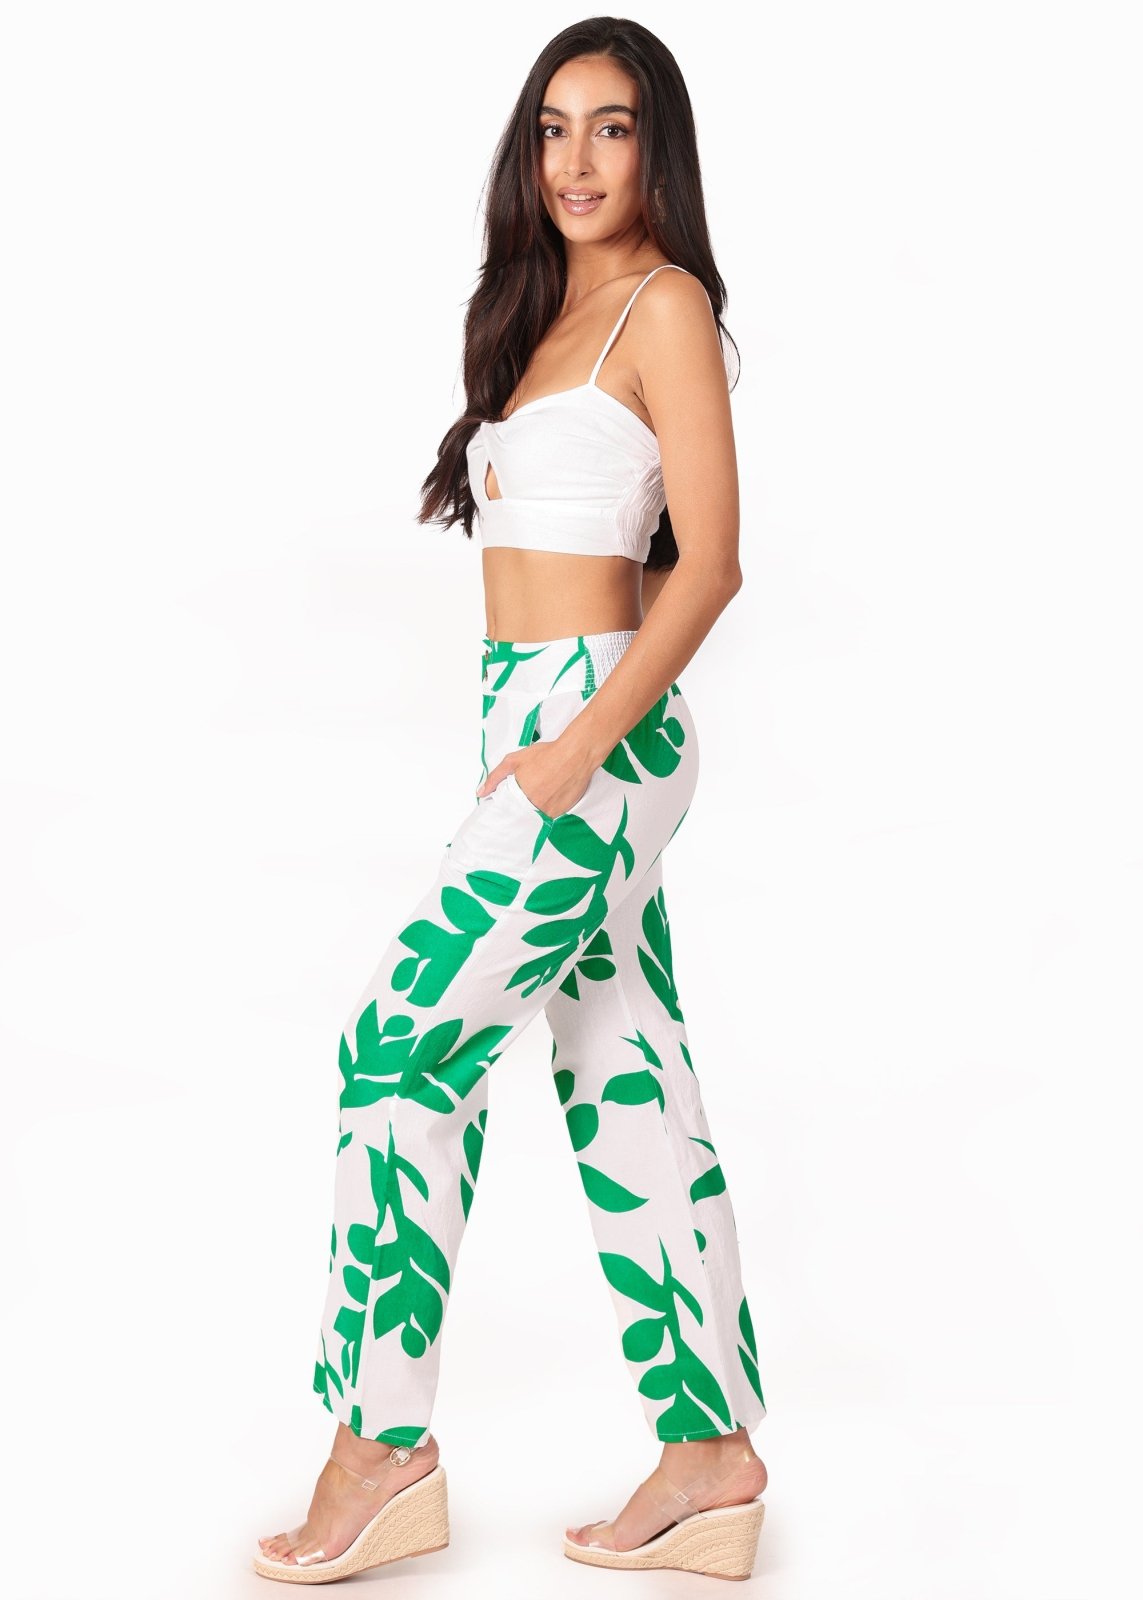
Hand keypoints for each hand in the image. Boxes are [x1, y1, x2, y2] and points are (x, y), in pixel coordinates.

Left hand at [476, 735, 596, 819]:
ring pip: (536, 816)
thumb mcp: (514, 760)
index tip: (505, 808)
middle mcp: (535, 807)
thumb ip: (495, 777)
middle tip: (526, 794)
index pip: (507, 812)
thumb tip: (481, 792)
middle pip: (522, 814)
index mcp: (521, 796)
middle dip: (520, 807)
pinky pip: (551, 814)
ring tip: (540, 792)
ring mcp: (550, 811)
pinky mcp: (563, 811)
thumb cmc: (546, 754)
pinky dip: (548, 807)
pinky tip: (550, 793)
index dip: (506, 809)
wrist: (576, 754)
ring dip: (534, 808)